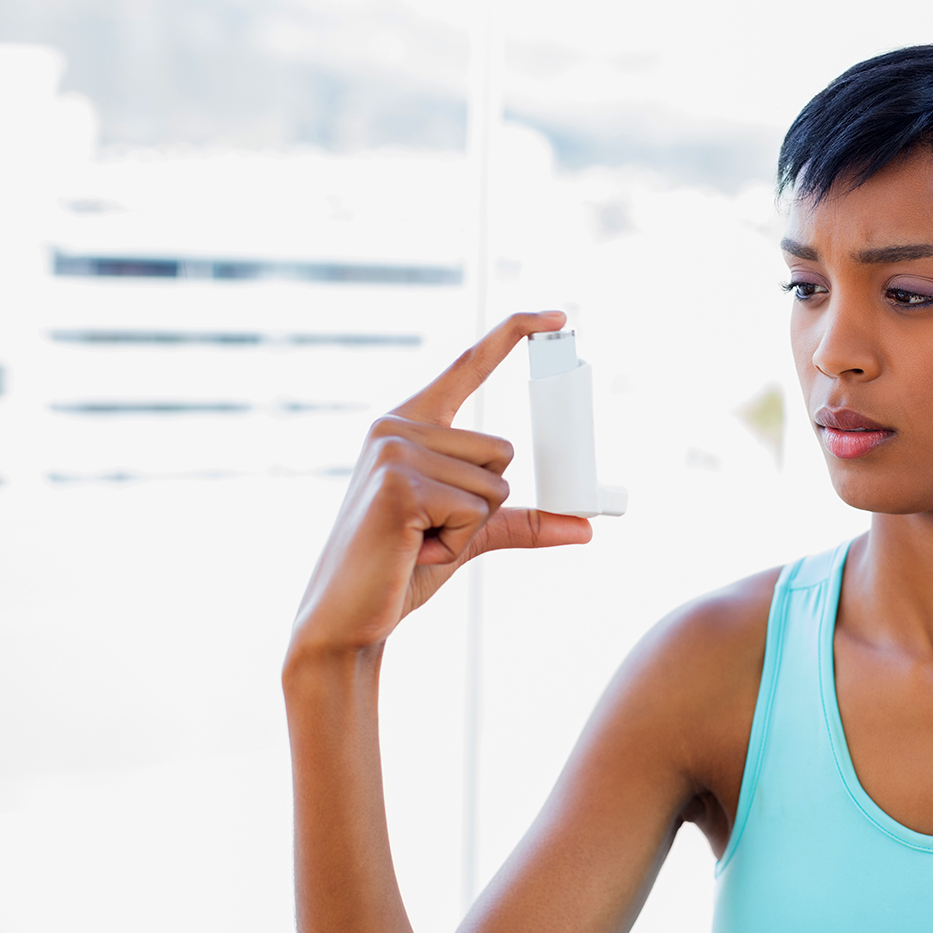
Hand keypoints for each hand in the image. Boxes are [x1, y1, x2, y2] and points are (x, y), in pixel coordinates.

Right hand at [290, 311, 592, 656]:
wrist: (348, 617)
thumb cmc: (402, 568)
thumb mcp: (469, 535)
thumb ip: (521, 521)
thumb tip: (585, 527)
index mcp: (409, 423)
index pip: (469, 365)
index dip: (514, 333)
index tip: (558, 315)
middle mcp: (397, 425)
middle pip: (504, 451)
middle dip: (484, 504)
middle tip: (431, 531)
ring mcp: (395, 451)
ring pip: (495, 484)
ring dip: (469, 527)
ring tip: (419, 541)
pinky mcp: (399, 485)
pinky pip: (477, 512)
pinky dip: (457, 542)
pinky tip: (412, 549)